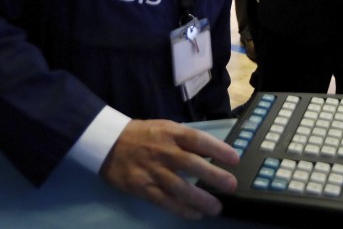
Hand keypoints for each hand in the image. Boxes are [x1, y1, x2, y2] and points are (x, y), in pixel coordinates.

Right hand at [101, 119, 238, 219]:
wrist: (107, 142)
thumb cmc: (143, 135)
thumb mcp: (165, 128)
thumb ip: (185, 141)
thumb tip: (211, 154)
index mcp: (170, 133)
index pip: (197, 140)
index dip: (217, 149)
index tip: (235, 159)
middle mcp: (163, 151)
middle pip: (191, 164)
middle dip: (214, 176)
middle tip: (231, 186)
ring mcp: (152, 170)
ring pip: (179, 187)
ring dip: (200, 199)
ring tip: (216, 208)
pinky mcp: (141, 187)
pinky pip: (164, 200)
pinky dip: (181, 209)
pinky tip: (195, 214)